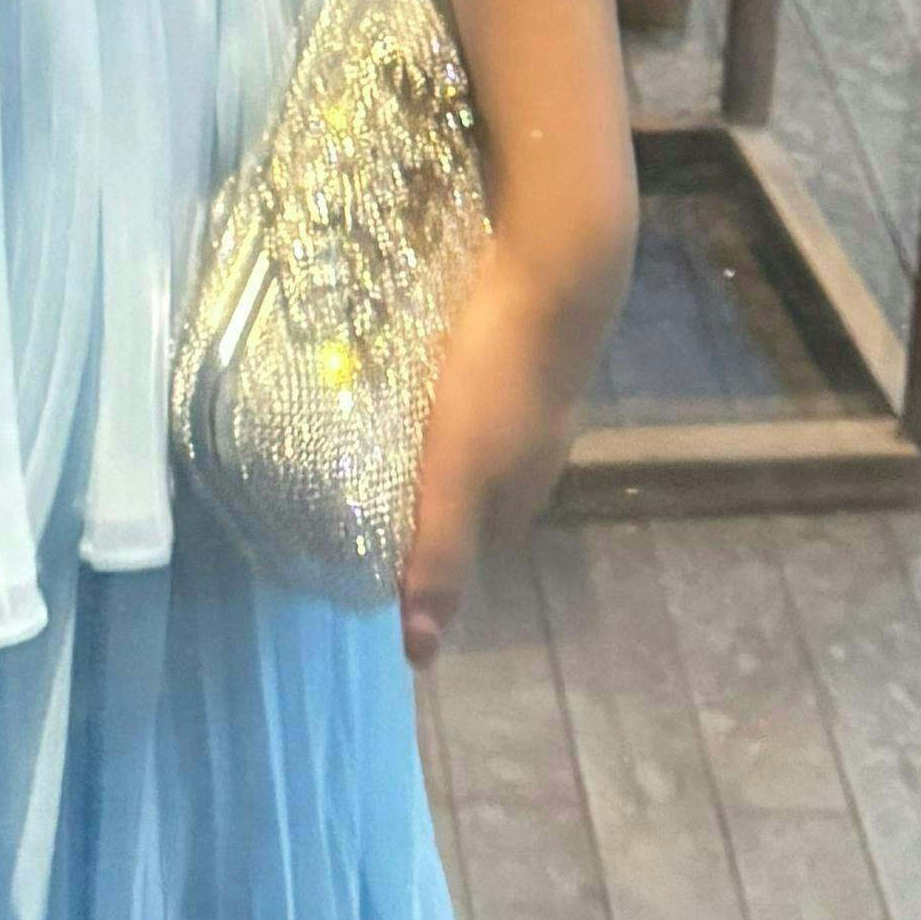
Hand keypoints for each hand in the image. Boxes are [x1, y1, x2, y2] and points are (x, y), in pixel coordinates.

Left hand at [398, 233, 623, 667]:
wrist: (555, 266)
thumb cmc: (497, 376)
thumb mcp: (456, 475)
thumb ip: (440, 555)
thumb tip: (422, 653)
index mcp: (525, 488)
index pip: (473, 542)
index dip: (428, 546)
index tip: (371, 534)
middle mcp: (543, 446)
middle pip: (479, 487)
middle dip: (430, 488)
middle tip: (364, 471)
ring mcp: (544, 390)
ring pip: (483, 431)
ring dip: (441, 432)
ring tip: (386, 417)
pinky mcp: (531, 338)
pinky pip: (484, 377)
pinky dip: (453, 383)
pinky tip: (429, 361)